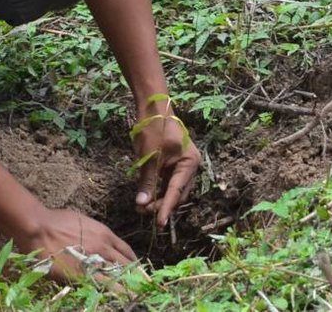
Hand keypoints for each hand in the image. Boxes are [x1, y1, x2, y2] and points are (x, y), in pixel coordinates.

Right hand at [14, 207, 134, 282]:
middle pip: (126, 265)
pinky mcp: (81, 274)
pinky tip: (120, 296)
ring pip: (117, 276)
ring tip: (135, 294)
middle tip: (141, 286)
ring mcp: (93, 261)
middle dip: (134, 277)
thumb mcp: (83, 221)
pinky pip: (102, 284)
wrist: (40, 228)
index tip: (137, 270)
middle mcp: (104, 248)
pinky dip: (113, 290)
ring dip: (127, 285)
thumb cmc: (57, 221)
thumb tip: (98, 241)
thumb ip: (94, 233)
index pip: (126, 251)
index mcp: (104, 234)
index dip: (133, 262)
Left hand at [129, 102, 201, 227]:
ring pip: (171, 190)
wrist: (153, 107)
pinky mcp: (172, 163)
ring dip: (158, 198)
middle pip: (177, 194)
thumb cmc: (154, 129)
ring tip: (142, 206)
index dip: (167, 208)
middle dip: (161, 204)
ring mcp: (181, 165)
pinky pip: (166, 182)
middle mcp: (189, 166)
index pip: (177, 191)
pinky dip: (157, 189)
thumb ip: (147, 181)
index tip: (159, 223)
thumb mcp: (149, 157)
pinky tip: (146, 195)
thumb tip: (141, 204)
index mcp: (189, 163)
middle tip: (143, 212)